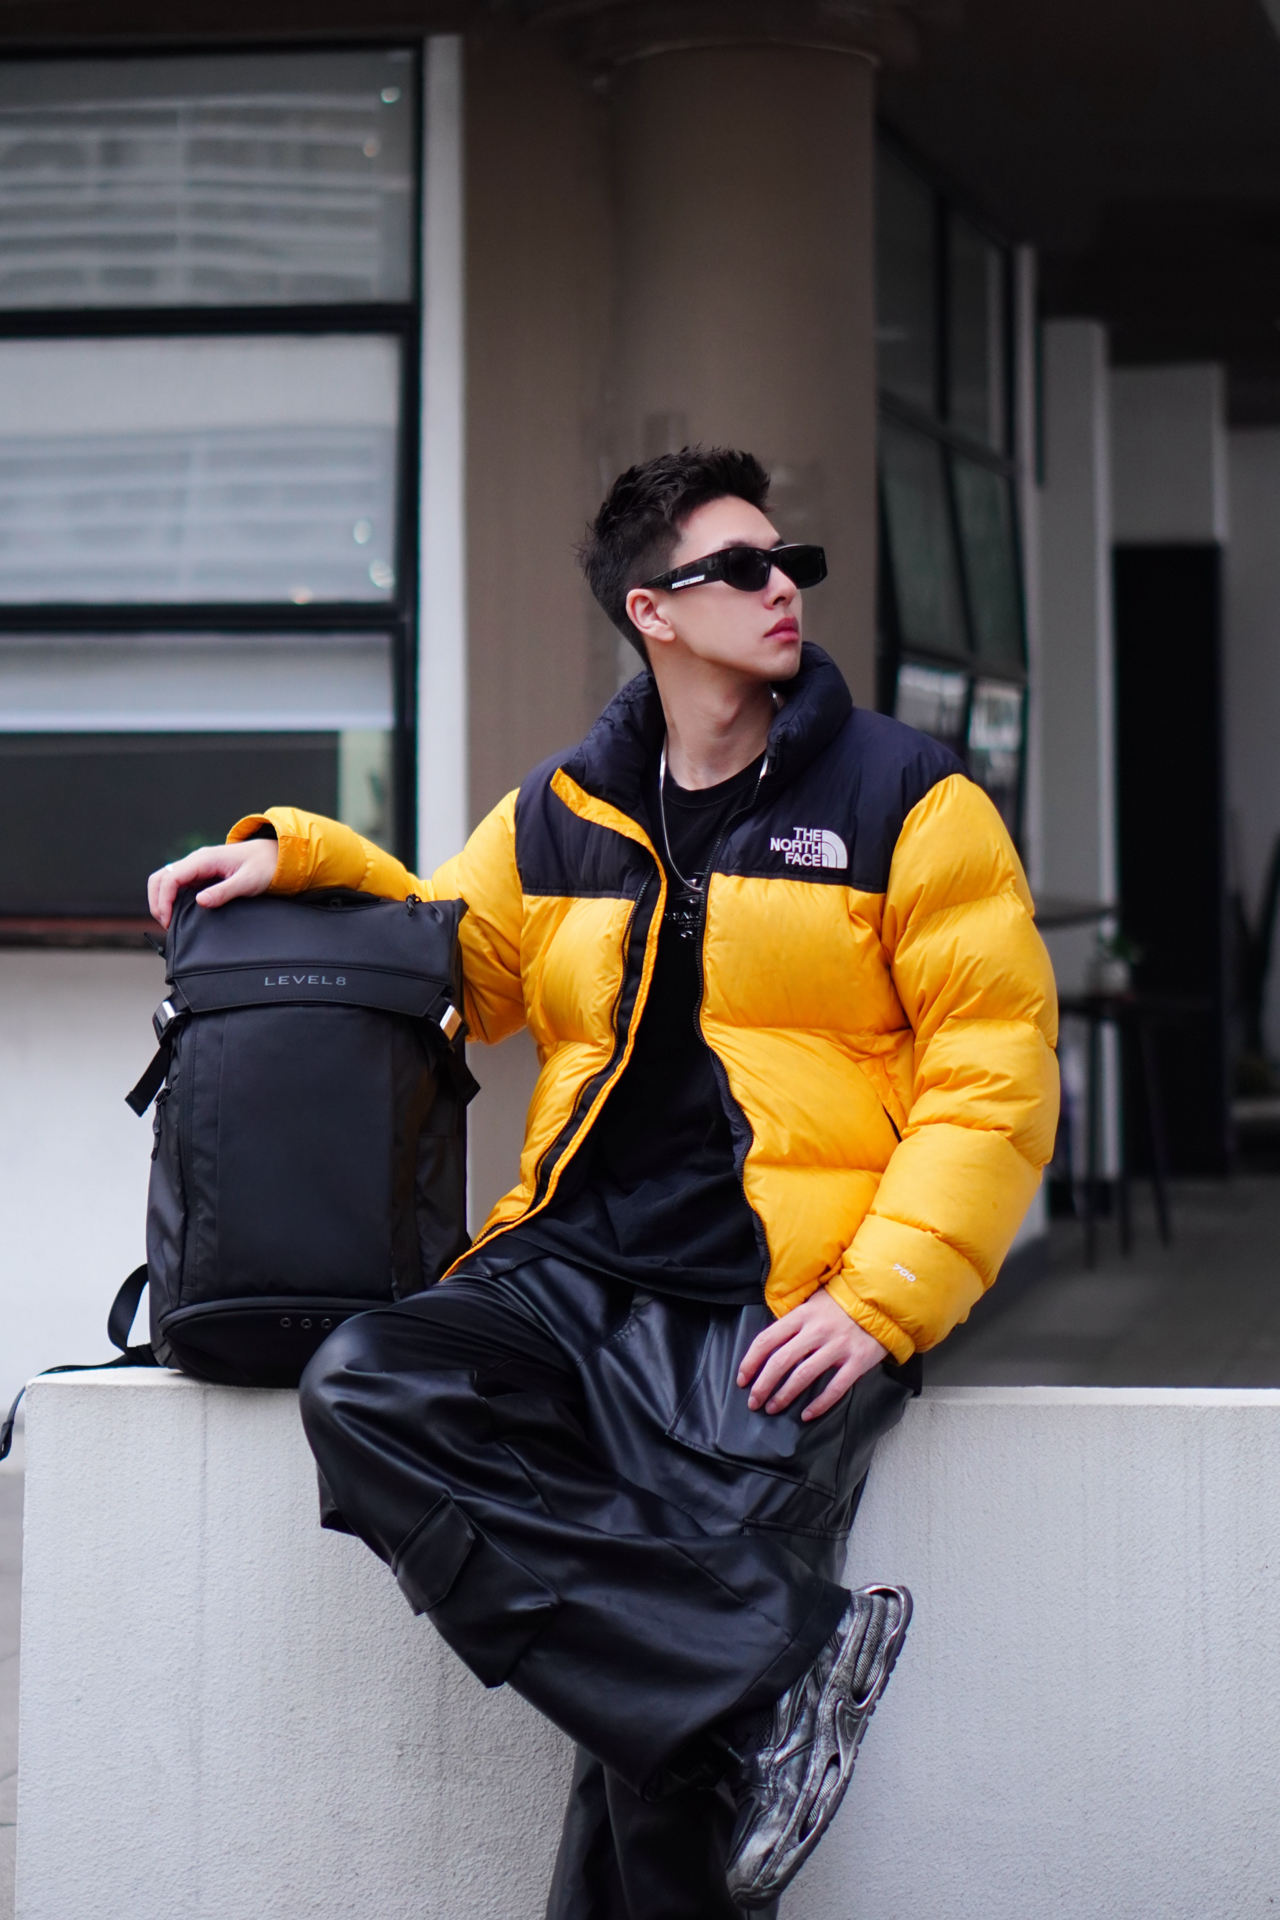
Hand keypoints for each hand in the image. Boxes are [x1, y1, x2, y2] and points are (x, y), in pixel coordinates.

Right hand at [147, 838, 278, 929]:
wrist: (276, 856)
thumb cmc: (264, 866)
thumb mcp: (247, 882)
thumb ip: (224, 891)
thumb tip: (201, 901)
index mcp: (204, 859)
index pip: (170, 878)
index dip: (163, 900)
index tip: (168, 921)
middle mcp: (196, 860)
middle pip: (161, 877)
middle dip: (157, 901)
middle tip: (166, 925)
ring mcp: (197, 867)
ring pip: (166, 880)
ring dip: (162, 900)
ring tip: (170, 922)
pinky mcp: (201, 874)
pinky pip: (178, 884)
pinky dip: (172, 898)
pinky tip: (179, 913)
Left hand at [737, 1287, 889, 1421]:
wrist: (883, 1301)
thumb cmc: (842, 1303)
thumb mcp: (813, 1302)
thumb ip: (794, 1322)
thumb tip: (770, 1345)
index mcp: (802, 1315)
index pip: (767, 1340)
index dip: (750, 1362)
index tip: (742, 1380)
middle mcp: (817, 1331)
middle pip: (780, 1361)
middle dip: (762, 1385)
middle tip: (753, 1402)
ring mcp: (837, 1347)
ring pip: (803, 1376)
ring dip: (784, 1396)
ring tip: (772, 1408)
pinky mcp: (857, 1361)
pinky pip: (834, 1388)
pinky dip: (819, 1405)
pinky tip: (806, 1416)